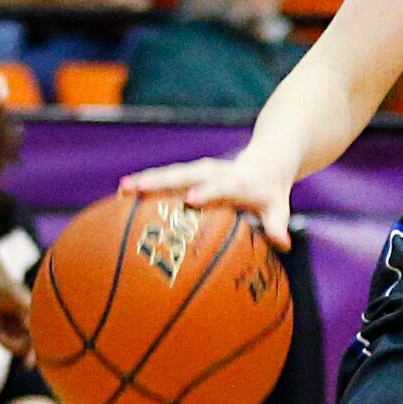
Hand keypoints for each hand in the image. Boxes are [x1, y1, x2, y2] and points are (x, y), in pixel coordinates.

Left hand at [0, 265, 32, 360]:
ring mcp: (21, 323)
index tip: (30, 364)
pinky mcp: (10, 325)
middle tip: (0, 340)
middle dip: (16, 348)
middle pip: (29, 344)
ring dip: (7, 344)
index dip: (37, 351)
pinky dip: (3, 340)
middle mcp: (31, 320)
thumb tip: (31, 327)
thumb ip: (24, 311)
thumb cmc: (1, 286)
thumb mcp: (13, 298)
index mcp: (36, 314)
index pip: (40, 336)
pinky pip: (9, 340)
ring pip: (18, 344)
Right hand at [119, 150, 292, 249]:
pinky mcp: (188, 172)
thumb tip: (282, 244)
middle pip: (185, 175)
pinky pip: (165, 178)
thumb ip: (276, 225)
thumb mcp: (278, 207)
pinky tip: (120, 196)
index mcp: (236, 181)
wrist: (267, 159)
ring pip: (169, 174)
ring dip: (146, 180)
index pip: (220, 185)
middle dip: (161, 182)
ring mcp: (198, 170)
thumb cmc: (271, 190)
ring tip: (121, 190)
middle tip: (135, 189)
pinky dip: (145, 185)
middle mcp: (213, 172)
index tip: (190, 200)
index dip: (206, 192)